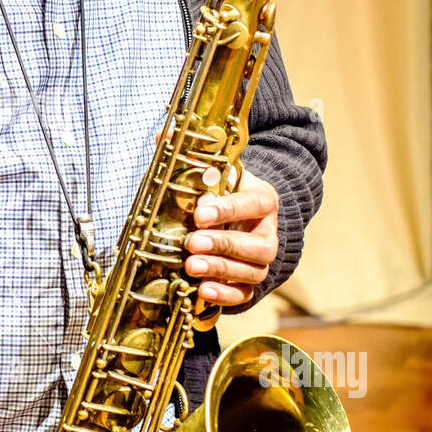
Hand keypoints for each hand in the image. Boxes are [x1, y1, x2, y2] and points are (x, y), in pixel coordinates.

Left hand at [183, 167, 278, 307]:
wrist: (241, 218)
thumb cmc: (224, 194)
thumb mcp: (215, 173)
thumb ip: (191, 157)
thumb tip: (163, 136)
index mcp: (262, 200)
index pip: (254, 203)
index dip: (229, 209)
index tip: (199, 213)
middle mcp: (268, 233)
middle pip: (257, 245)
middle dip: (224, 244)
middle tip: (193, 242)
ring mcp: (260, 261)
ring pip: (252, 272)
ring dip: (221, 270)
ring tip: (192, 266)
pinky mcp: (249, 283)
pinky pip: (244, 295)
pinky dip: (226, 296)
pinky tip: (203, 290)